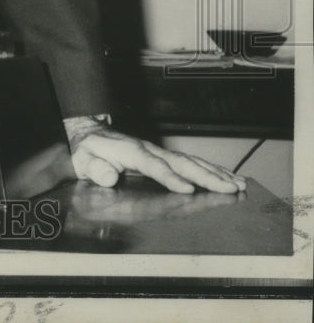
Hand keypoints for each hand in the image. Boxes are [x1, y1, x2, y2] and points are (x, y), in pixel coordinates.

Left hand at [67, 120, 245, 193]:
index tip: (187, 189)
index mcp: (130, 151)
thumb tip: (110, 177)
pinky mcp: (163, 155)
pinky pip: (189, 161)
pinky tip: (226, 177)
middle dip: (207, 176)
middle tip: (231, 188)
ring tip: (238, 184)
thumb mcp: (84, 160)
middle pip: (181, 162)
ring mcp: (157, 151)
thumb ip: (96, 169)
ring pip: (190, 161)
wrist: (88, 133)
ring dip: (215, 173)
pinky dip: (210, 169)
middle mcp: (149, 149)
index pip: (153, 165)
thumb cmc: (87, 151)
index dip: (170, 177)